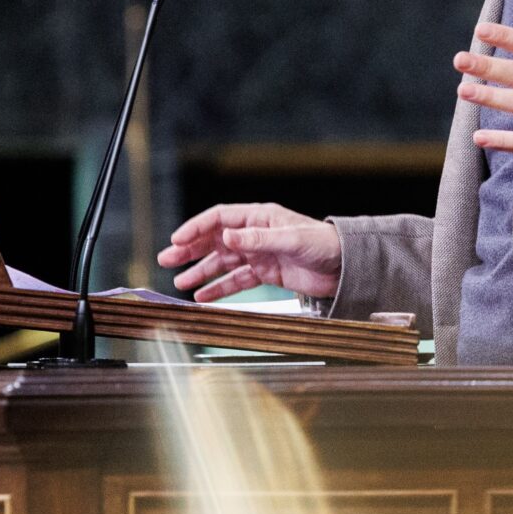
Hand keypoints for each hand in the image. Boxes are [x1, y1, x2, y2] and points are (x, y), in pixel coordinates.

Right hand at [158, 203, 341, 302]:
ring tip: (181, 283)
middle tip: (167, 260)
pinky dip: (220, 287)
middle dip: (190, 251)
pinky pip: (237, 280)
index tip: (177, 241)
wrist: (346, 266)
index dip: (196, 229)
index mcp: (259, 217)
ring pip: (223, 263)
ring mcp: (260, 254)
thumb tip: (227, 235)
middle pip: (215, 240)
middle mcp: (256, 234)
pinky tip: (204, 296)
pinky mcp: (267, 273)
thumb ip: (258, 239)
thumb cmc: (324, 244)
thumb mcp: (291, 239)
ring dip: (202, 272)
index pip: (219, 219)